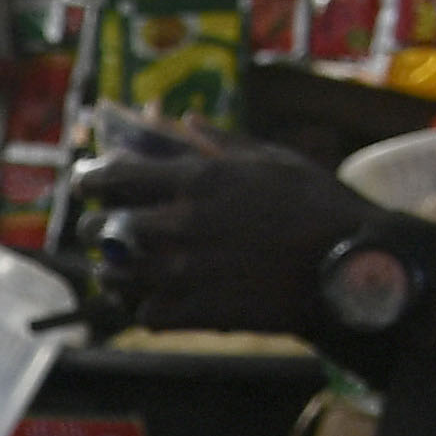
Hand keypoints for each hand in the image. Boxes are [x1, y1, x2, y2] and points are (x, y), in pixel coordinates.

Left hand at [76, 126, 377, 337]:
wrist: (352, 266)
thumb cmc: (319, 205)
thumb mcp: (273, 158)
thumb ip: (220, 142)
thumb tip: (182, 121)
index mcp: (198, 180)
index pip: (115, 175)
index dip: (89, 179)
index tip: (83, 182)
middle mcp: (183, 224)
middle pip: (104, 230)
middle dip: (94, 230)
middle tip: (99, 232)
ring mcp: (188, 272)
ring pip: (117, 276)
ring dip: (114, 272)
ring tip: (121, 270)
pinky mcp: (200, 312)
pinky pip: (148, 314)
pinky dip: (149, 308)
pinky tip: (159, 301)